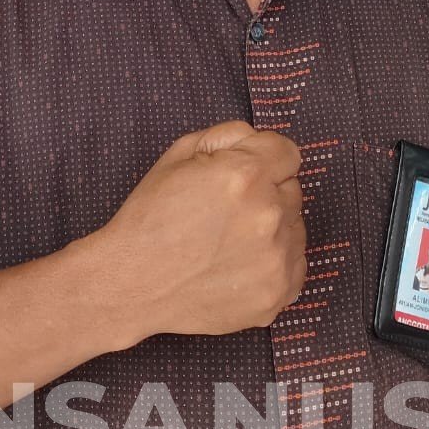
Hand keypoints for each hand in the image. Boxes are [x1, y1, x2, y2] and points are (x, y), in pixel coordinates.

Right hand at [95, 119, 306, 339]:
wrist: (133, 283)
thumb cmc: (151, 217)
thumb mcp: (179, 154)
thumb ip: (229, 135)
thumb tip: (258, 140)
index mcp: (246, 175)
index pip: (288, 152)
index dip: (264, 158)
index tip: (246, 172)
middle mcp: (268, 216)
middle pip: (291, 189)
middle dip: (266, 193)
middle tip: (226, 211)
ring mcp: (276, 259)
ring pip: (295, 226)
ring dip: (271, 228)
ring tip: (229, 240)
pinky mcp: (277, 293)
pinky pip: (295, 263)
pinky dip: (273, 261)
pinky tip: (238, 263)